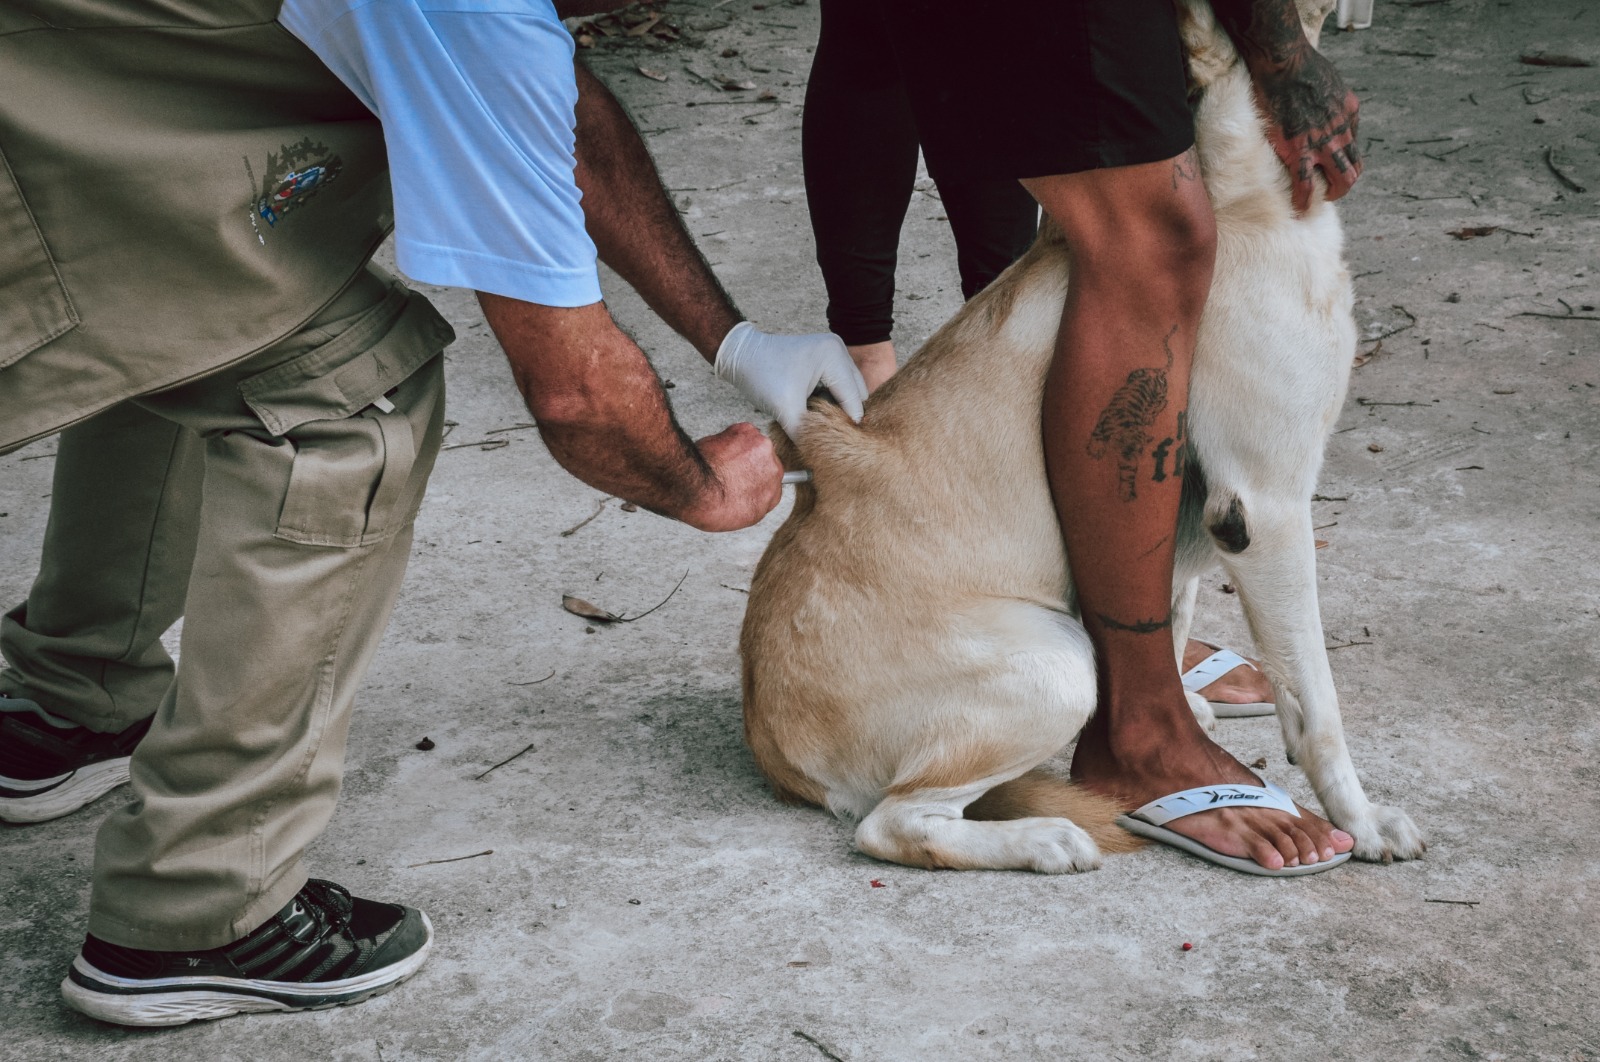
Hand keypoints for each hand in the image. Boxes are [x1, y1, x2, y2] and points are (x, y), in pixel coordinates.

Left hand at [677, 422, 783, 531]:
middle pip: (765, 463)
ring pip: (754, 446)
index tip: (744, 479)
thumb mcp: (738, 518)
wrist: (695, 488)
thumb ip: (752, 503)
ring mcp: (763, 450)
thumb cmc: (709, 506)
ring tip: (721, 461)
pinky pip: (741, 432)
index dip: (754, 481)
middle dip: (749, 465)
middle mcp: (773, 471)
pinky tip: (718, 449)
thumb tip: (746, 494)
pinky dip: (729, 438)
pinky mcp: (748, 432)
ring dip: (741, 450)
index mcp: (772, 495)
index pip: (771, 485)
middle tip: (728, 470)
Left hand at [713, 322, 867, 437]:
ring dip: (837, 408)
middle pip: (857, 394)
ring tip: (819, 423)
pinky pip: (838, 384)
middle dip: (843, 416)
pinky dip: (830, 400)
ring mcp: (833, 351)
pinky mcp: (825, 357)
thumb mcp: (785, 409)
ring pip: (849, 390)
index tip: (841, 448)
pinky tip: (815, 410)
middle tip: (829, 436)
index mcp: (834, 356)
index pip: (853, 400)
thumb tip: (819, 460)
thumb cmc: (761, 376)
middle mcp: (839, 349)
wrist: (740, 355)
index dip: (847, 426)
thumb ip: (805, 435)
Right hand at [1248, 48, 1361, 213]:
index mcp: (1349, 111)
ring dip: (1334, 193)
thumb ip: (1330, 96)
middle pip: (1355, 166)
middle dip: (1346, 182)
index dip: (1343, 155)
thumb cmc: (1298, 63)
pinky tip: (1300, 208)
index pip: (1353, 141)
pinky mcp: (1300, 150)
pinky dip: (1304, 200)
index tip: (1329, 161)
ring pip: (1342, 179)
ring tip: (1320, 201)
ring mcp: (1323, 142)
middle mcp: (1342, 130)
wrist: (1283, 63)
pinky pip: (1305, 183)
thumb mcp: (1329, 78)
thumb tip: (1323, 103)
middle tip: (1332, 190)